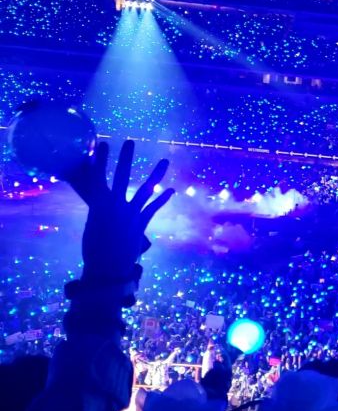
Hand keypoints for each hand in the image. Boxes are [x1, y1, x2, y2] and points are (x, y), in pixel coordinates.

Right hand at [65, 140, 173, 283]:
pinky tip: (171, 189)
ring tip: (164, 160)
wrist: (107, 269)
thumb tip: (107, 204)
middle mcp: (116, 206)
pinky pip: (154, 208)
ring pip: (145, 189)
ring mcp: (131, 214)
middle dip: (126, 158)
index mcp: (98, 205)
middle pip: (122, 177)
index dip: (100, 160)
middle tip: (130, 142)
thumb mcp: (93, 225)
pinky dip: (162, 199)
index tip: (102, 144)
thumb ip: (102, 210)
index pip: (97, 177)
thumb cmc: (94, 249)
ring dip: (156, 174)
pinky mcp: (142, 224)